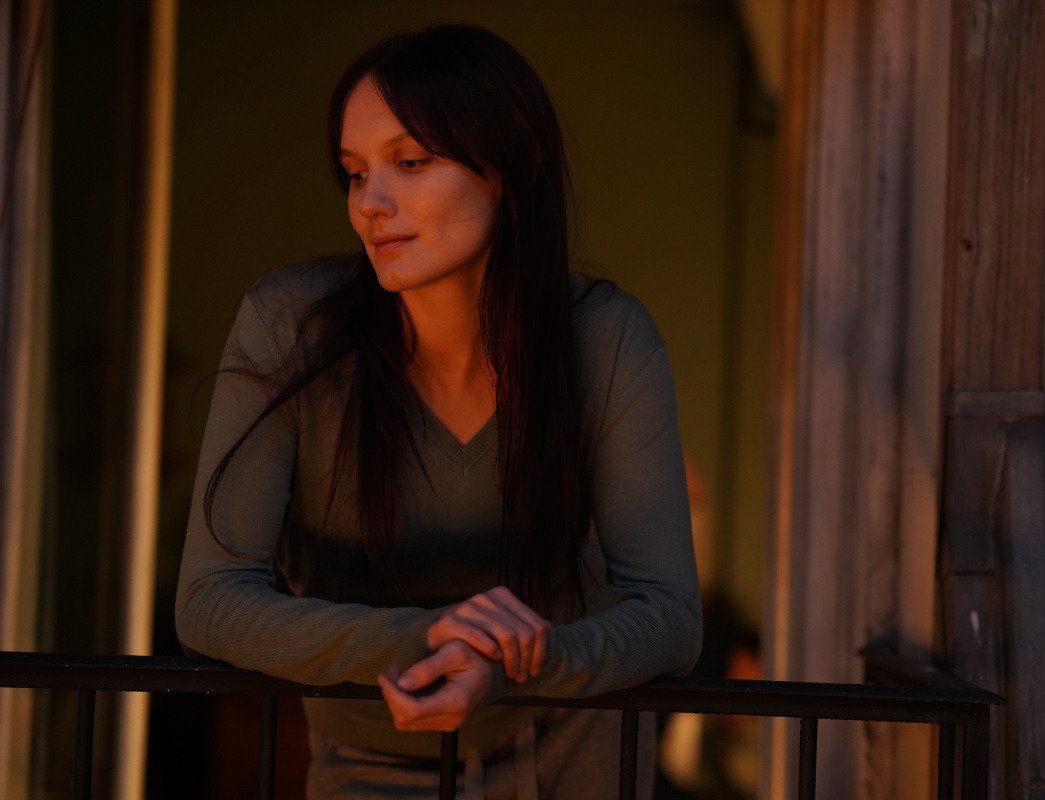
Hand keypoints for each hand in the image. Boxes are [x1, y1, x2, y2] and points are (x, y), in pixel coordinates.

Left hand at [378, 640, 491, 731]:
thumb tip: (401, 684)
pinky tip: (407, 684)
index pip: (412, 710)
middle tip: (393, 671)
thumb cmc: (473, 654)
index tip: (384, 675)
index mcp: (456, 702)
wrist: (490, 667)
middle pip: (406, 719)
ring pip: (406, 722)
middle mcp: (452, 719)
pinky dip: (403, 703)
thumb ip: (427, 668)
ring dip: (396, 700)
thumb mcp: (454, 651)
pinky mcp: (443, 722)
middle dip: (392, 696)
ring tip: (399, 675)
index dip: (392, 694)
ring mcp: (448, 724)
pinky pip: (414, 720)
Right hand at [426, 586, 550, 682]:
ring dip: (512, 660)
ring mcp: (469, 607)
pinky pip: (478, 635)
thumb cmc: (474, 635)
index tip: (534, 669)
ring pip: (506, 635)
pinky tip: (495, 658)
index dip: (540, 651)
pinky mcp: (451, 620)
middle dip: (527, 659)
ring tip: (512, 674)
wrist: (438, 636)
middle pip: (523, 632)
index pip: (536, 624)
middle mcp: (487, 597)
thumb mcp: (499, 626)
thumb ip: (521, 625)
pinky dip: (490, 648)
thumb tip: (548, 628)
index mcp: (502, 595)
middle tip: (522, 676)